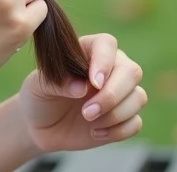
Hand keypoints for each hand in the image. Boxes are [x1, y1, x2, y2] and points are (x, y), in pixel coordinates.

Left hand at [17, 33, 144, 152]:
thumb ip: (57, 82)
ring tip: (88, 121)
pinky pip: (135, 122)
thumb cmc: (39, 97)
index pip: (107, 44)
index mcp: (88, 51)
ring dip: (115, 114)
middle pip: (132, 71)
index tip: (93, 83)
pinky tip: (95, 133)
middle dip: (112, 95)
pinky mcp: (124, 117)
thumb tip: (82, 87)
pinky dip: (117, 131)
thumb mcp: (38, 86)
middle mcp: (110, 68)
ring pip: (138, 97)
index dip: (104, 61)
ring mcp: (120, 93)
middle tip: (87, 112)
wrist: (40, 127)